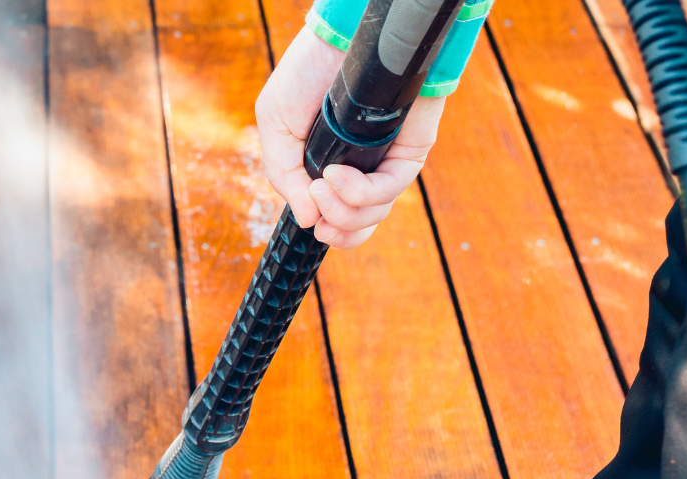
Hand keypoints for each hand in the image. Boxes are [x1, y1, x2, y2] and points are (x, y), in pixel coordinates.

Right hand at [255, 25, 446, 248]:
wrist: (340, 38)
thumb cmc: (308, 73)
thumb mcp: (277, 125)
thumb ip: (285, 176)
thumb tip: (306, 220)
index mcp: (333, 167)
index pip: (341, 217)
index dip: (332, 232)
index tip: (315, 226)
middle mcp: (364, 168)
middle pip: (360, 224)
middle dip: (338, 228)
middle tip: (317, 204)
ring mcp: (388, 159)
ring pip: (376, 212)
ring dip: (344, 211)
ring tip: (322, 185)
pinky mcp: (410, 147)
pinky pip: (392, 187)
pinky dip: (362, 192)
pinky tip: (339, 175)